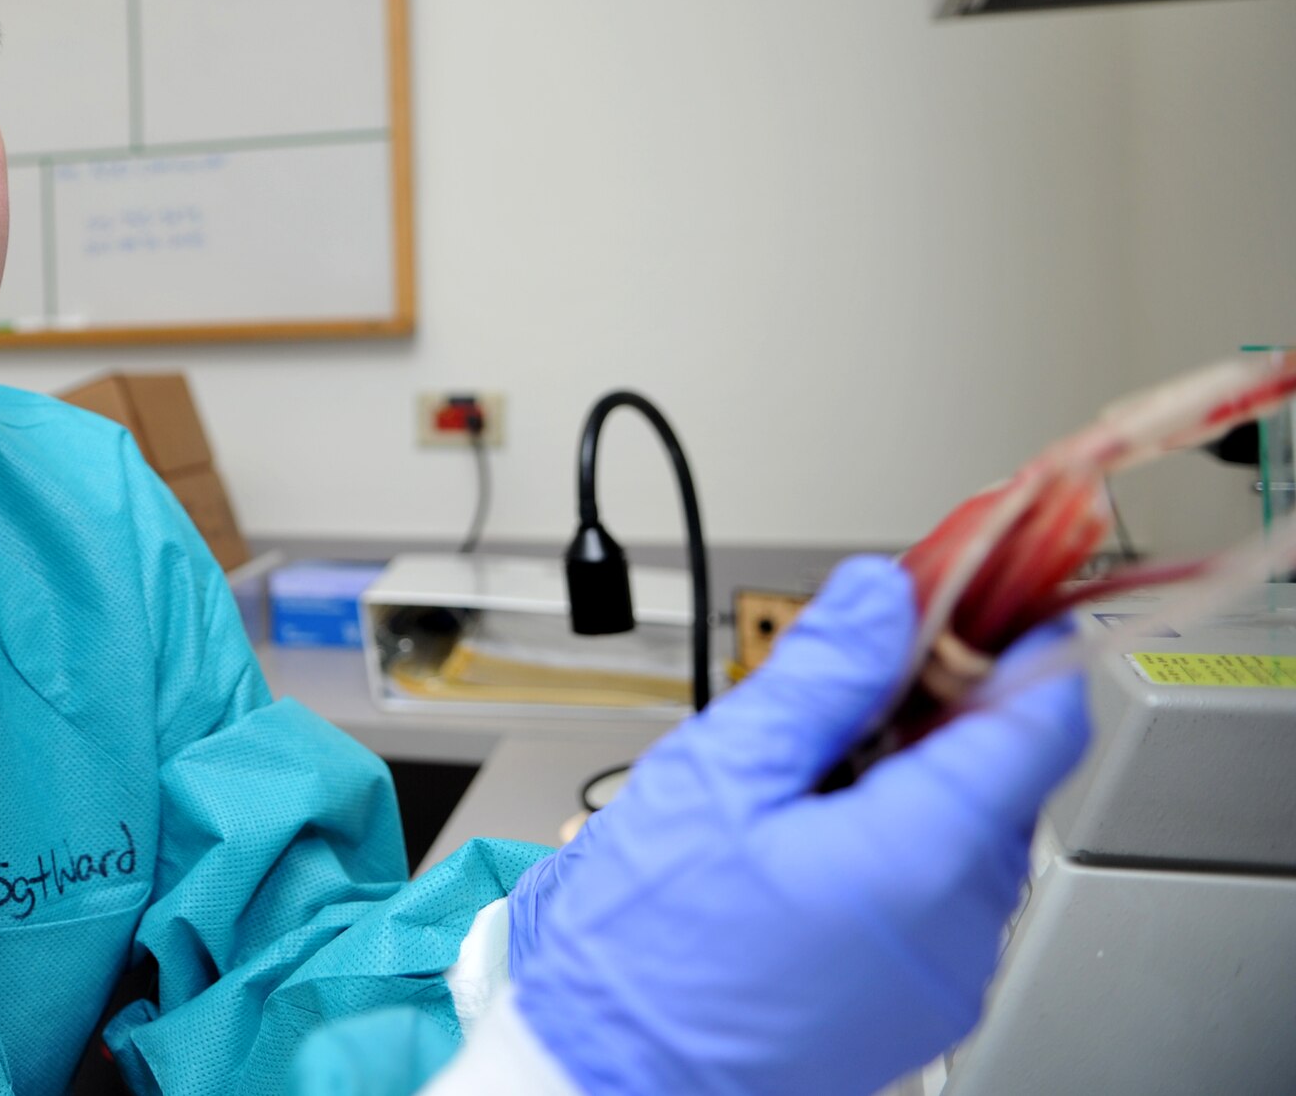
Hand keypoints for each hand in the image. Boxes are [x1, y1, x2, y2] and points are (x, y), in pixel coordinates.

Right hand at [507, 556, 1088, 1095]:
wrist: (601, 1079)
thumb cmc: (642, 949)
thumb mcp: (718, 771)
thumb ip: (818, 673)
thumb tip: (880, 596)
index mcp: (925, 855)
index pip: (1042, 716)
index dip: (1013, 637)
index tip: (966, 595)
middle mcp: (960, 925)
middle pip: (997, 770)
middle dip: (931, 704)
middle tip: (838, 677)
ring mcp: (941, 976)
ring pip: (961, 830)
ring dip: (901, 773)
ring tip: (790, 772)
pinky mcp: (910, 1005)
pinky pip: (930, 893)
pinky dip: (885, 840)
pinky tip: (796, 836)